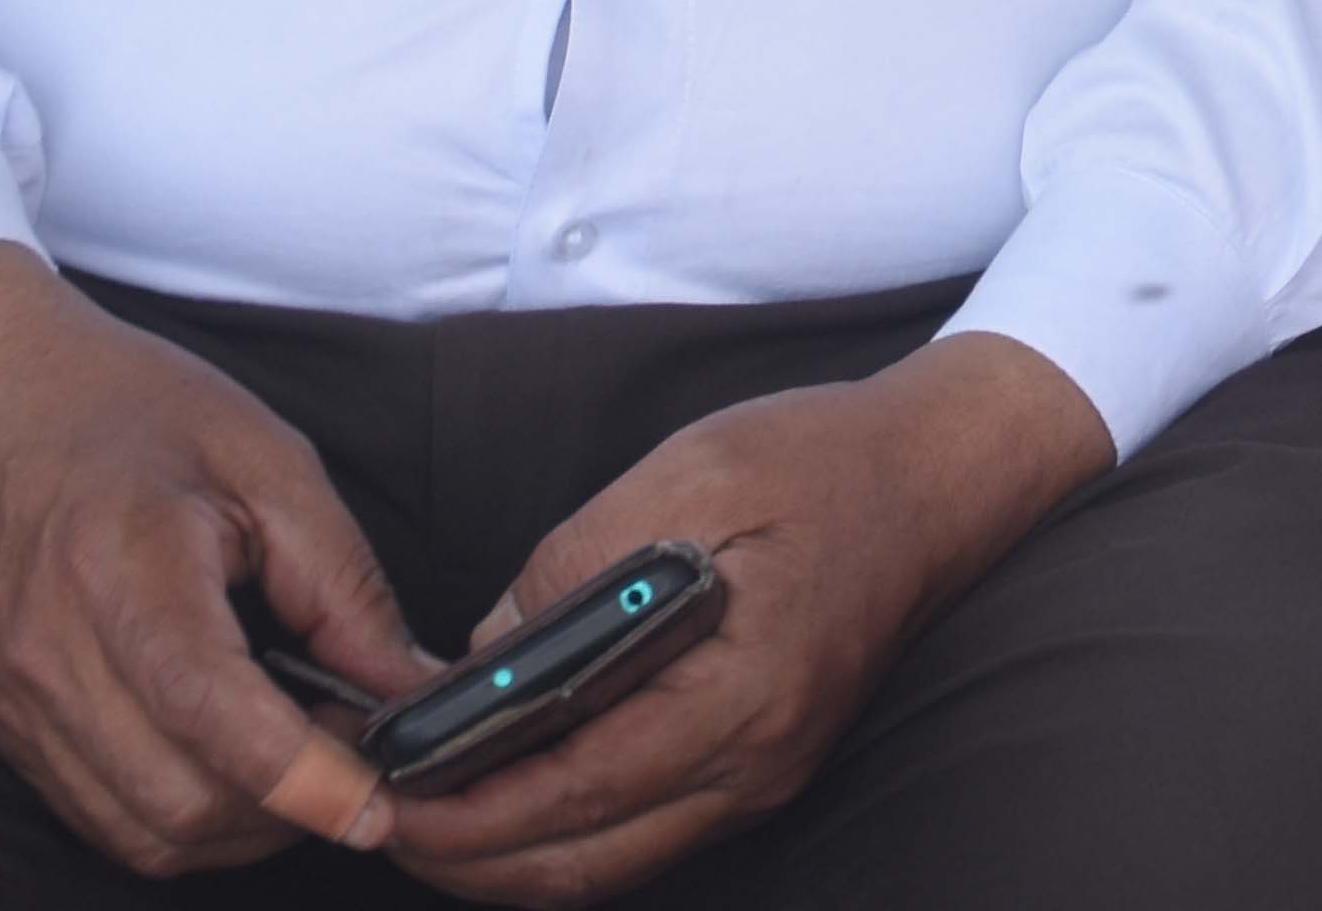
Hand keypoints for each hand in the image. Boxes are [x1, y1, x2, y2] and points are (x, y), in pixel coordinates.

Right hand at [0, 240, 439, 871]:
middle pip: (180, 802)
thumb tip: (407, 683)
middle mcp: (51, 655)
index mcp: (120, 570)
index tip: (379, 806)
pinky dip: (179, 816)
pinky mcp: (6, 725)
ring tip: (300, 758)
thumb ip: (342, 583)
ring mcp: (18, 701)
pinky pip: (100, 816)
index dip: (305, 779)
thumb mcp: (267, 461)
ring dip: (238, 827)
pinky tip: (230, 760)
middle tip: (355, 751)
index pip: (211, 716)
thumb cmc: (128, 408)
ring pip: (141, 832)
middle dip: (287, 809)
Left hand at [376, 332, 1112, 905]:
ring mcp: (767, 773)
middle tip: (378, 819)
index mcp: (745, 694)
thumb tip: (485, 649)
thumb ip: (577, 559)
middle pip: (585, 861)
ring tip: (426, 813)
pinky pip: (646, 830)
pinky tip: (511, 789)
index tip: (386, 796)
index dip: (468, 811)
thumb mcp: (692, 471)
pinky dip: (565, 831)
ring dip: (510, 855)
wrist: (943, 473)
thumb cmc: (823, 460)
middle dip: (468, 858)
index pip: (577, 790)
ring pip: (612, 862)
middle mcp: (758, 761)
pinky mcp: (764, 763)